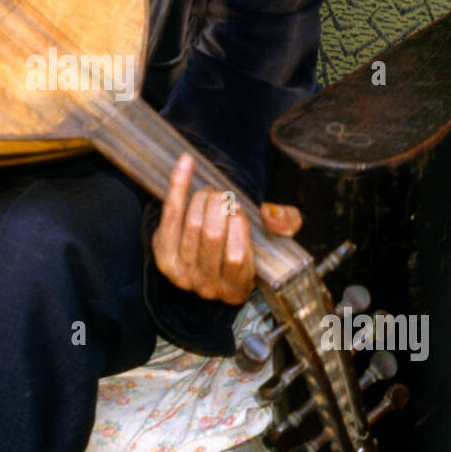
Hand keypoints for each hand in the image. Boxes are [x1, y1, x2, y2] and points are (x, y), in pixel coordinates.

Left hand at [151, 153, 302, 304]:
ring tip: (211, 193)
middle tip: (224, 197)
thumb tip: (269, 212)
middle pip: (211, 236)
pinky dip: (178, 184)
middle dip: (220, 206)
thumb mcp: (272, 241)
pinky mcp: (163, 254)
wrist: (204, 264)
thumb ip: (287, 223)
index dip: (238, 227)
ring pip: (192, 224)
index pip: (235, 257)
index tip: (239, 209)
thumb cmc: (242, 247)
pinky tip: (186, 162)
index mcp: (235, 289)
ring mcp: (181, 274)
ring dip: (202, 198)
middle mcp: (206, 286)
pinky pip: (171, 214)